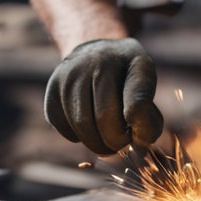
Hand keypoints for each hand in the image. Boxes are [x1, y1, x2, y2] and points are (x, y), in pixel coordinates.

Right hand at [43, 38, 163, 154]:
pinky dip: (77, 137)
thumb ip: (148, 116)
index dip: (141, 124)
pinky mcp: (52, 89)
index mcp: (131, 58)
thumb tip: (138, 146)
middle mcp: (97, 60)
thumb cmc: (126, 77)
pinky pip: (64, 127)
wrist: (94, 53)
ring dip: (97, 143)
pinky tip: (87, 126)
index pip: (137, 100)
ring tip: (106, 139)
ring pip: (82, 125)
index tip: (139, 134)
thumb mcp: (146, 87)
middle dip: (117, 141)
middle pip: (105, 117)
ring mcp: (70, 73)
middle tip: (122, 143)